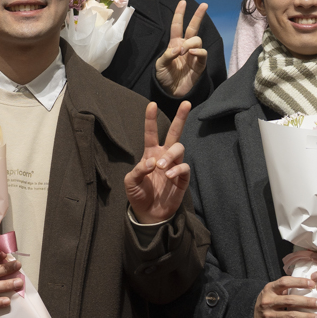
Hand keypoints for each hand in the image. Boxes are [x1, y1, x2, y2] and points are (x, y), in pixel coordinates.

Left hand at [125, 101, 189, 223]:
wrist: (148, 214)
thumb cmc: (138, 195)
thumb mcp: (130, 182)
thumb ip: (137, 170)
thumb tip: (151, 162)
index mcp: (150, 153)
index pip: (151, 133)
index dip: (151, 119)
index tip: (151, 104)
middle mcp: (164, 156)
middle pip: (175, 133)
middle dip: (180, 118)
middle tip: (186, 103)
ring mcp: (174, 166)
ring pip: (179, 148)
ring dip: (170, 154)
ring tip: (161, 166)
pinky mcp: (182, 178)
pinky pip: (184, 167)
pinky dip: (176, 169)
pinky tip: (168, 175)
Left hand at [155, 0, 208, 96]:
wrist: (172, 92)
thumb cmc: (164, 78)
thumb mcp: (160, 65)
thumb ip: (167, 55)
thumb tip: (178, 48)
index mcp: (174, 44)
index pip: (177, 26)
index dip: (179, 14)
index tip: (182, 2)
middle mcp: (185, 47)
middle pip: (193, 28)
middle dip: (198, 16)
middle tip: (204, 5)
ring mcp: (193, 55)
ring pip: (197, 40)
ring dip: (191, 42)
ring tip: (184, 51)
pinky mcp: (200, 64)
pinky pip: (202, 53)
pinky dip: (198, 51)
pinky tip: (191, 53)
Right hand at [253, 276, 316, 317]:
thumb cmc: (266, 302)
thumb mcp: (271, 292)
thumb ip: (284, 288)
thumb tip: (306, 284)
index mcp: (269, 290)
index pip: (284, 282)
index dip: (299, 282)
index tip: (312, 283)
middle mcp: (268, 302)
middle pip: (290, 301)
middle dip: (307, 302)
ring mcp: (270, 316)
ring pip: (291, 316)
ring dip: (308, 317)